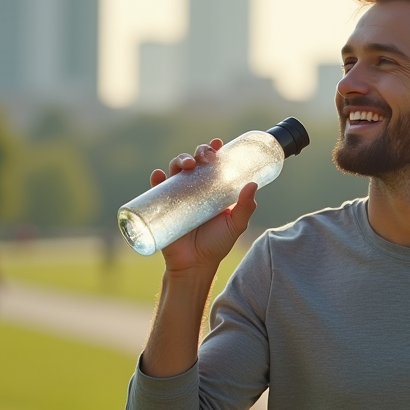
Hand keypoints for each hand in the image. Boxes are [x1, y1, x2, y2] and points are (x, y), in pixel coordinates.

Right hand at [149, 139, 257, 272]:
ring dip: (179, 161)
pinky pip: (156, 188)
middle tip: (204, 158)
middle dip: (198, 153)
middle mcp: (194, 188)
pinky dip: (156, 179)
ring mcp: (177, 196)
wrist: (195, 265)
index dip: (213, 150)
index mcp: (212, 189)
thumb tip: (253, 184)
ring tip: (187, 166)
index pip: (212, 164)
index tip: (218, 144)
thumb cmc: (217, 244)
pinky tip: (159, 175)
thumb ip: (246, 207)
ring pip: (175, 170)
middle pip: (194, 162)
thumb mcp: (236, 225)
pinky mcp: (163, 206)